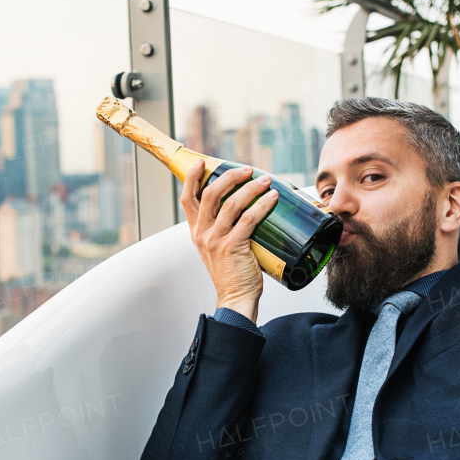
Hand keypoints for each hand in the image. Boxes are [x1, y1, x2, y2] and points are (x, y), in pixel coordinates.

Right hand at [180, 159, 278, 323]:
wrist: (235, 297)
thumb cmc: (231, 272)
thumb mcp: (216, 247)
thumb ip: (221, 227)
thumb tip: (241, 204)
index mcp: (196, 231)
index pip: (187, 198)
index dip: (192, 178)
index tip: (202, 162)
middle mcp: (202, 233)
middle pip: (210, 194)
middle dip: (229, 176)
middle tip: (247, 170)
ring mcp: (216, 240)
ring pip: (231, 204)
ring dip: (250, 188)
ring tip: (265, 181)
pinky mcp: (233, 247)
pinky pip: (249, 219)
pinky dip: (262, 205)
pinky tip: (272, 198)